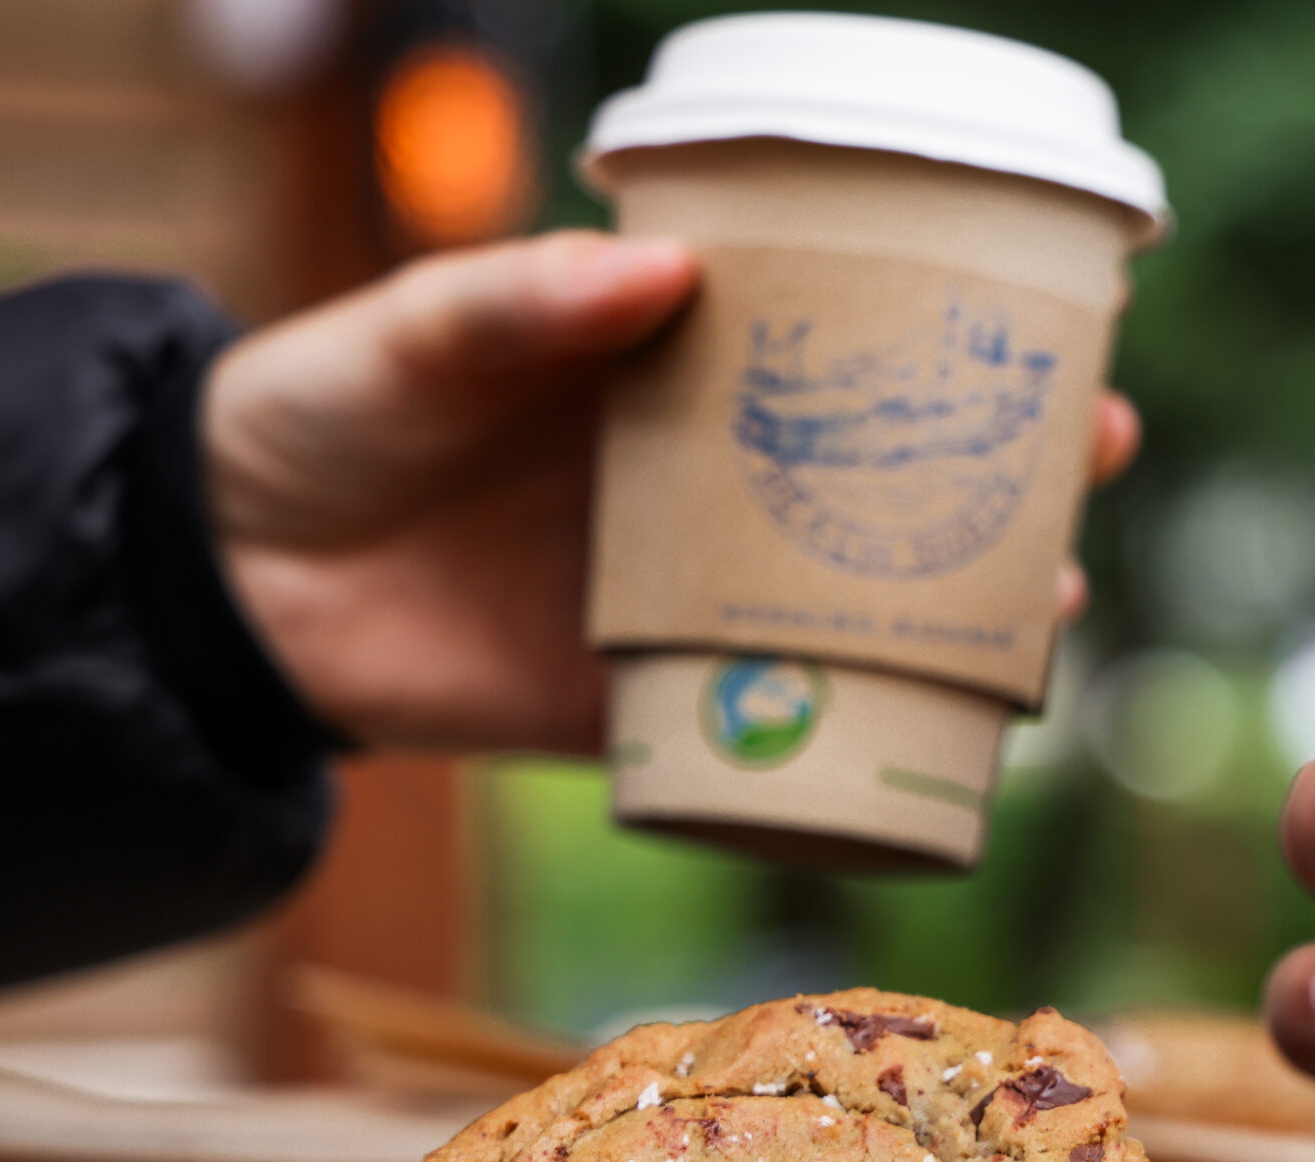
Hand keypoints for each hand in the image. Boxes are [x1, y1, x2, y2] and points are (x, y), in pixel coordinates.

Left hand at [205, 231, 1139, 752]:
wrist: (226, 591)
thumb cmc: (319, 418)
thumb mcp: (415, 335)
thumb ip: (519, 303)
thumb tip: (665, 273)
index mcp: (662, 373)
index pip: (832, 337)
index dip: (943, 326)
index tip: (1048, 315)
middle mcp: (695, 486)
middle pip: (879, 475)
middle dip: (998, 469)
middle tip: (1088, 456)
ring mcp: (676, 599)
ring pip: (851, 602)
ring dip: (959, 609)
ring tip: (1049, 601)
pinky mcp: (632, 705)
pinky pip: (761, 727)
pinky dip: (849, 735)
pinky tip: (933, 734)